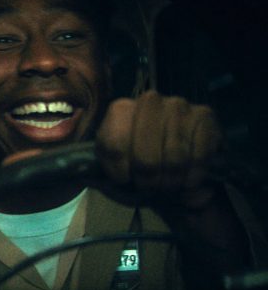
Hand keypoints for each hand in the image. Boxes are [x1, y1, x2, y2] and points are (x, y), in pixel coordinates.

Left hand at [95, 91, 222, 209]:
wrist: (177, 171)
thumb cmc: (141, 172)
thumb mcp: (114, 175)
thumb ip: (98, 175)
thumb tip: (83, 176)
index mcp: (119, 110)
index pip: (113, 144)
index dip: (119, 171)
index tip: (124, 179)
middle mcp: (149, 101)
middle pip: (145, 156)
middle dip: (148, 181)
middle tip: (151, 187)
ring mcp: (179, 105)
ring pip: (174, 158)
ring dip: (172, 181)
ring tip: (169, 185)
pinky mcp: (205, 116)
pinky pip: (199, 156)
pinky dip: (193, 177)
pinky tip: (188, 179)